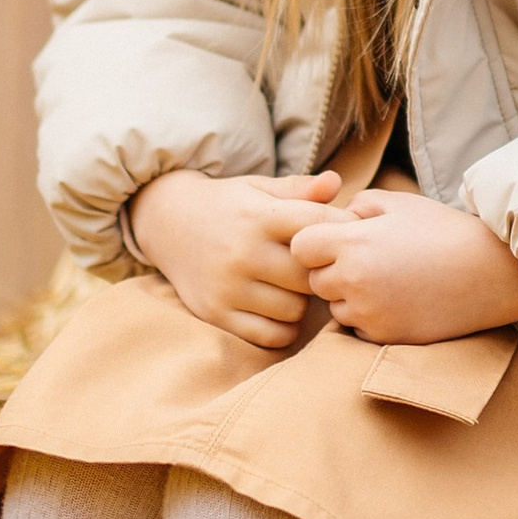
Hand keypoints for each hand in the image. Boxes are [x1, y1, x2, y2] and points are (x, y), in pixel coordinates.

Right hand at [129, 168, 342, 349]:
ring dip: (300, 302)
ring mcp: (228, 286)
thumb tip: (335, 183)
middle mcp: (243, 252)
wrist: (167, 223)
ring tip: (291, 287)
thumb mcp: (259, 189)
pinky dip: (282, 328)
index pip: (318, 226)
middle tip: (317, 269)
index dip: (343, 232)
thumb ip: (299, 188)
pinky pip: (271, 336)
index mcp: (260, 216)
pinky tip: (277, 309)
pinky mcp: (216, 313)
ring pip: (294, 310)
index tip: (350, 238)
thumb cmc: (228, 206)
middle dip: (320, 273)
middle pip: (310, 276)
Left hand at [288, 186, 517, 346]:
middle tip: (369, 260)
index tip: (340, 239)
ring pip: (336, 308)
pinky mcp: (386, 338)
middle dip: (332, 270)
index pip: (300, 248)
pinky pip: (359, 329)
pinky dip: (371, 318)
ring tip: (390, 280)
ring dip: (350, 297)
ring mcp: (369, 315)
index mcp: (353, 244)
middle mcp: (354, 283)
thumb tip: (335, 218)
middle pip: (315, 281)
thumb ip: (358, 206)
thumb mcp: (399, 203)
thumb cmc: (444, 231)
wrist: (491, 272)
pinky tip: (401, 301)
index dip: (316, 242)